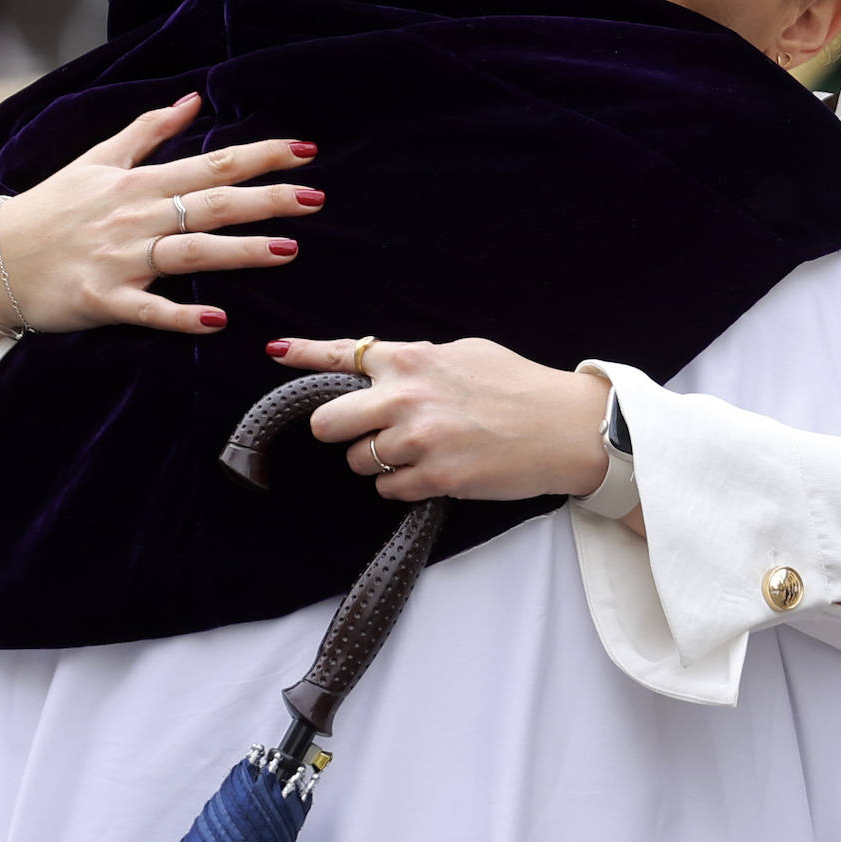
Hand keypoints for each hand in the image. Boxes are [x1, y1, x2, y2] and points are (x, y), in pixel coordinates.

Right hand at [0, 93, 322, 334]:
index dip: (261, 156)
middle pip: (210, 204)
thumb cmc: (50, 209)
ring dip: (240, 251)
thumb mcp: (95, 160)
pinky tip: (217, 318)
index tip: (306, 151)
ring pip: (189, 252)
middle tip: (315, 198)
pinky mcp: (102, 299)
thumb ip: (147, 131)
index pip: (211, 164)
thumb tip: (192, 100)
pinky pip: (147, 309)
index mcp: (138, 183)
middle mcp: (134, 217)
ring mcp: (119, 259)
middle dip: (265, 199)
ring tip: (288, 250)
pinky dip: (180, 315)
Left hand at [267, 336, 610, 501]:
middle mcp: (406, 397)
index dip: (303, 355)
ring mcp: (418, 440)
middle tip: (365, 432)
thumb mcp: (465, 353)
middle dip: (339, 430)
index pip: (342, 355)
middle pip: (329, 422)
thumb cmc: (518, 385)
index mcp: (412, 360)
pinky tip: (433, 471)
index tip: (276, 353)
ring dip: (376, 461)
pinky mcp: (435, 477)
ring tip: (417, 451)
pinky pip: (388, 488)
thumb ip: (420, 361)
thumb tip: (385, 366)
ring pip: (358, 461)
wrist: (565, 426)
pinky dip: (402, 484)